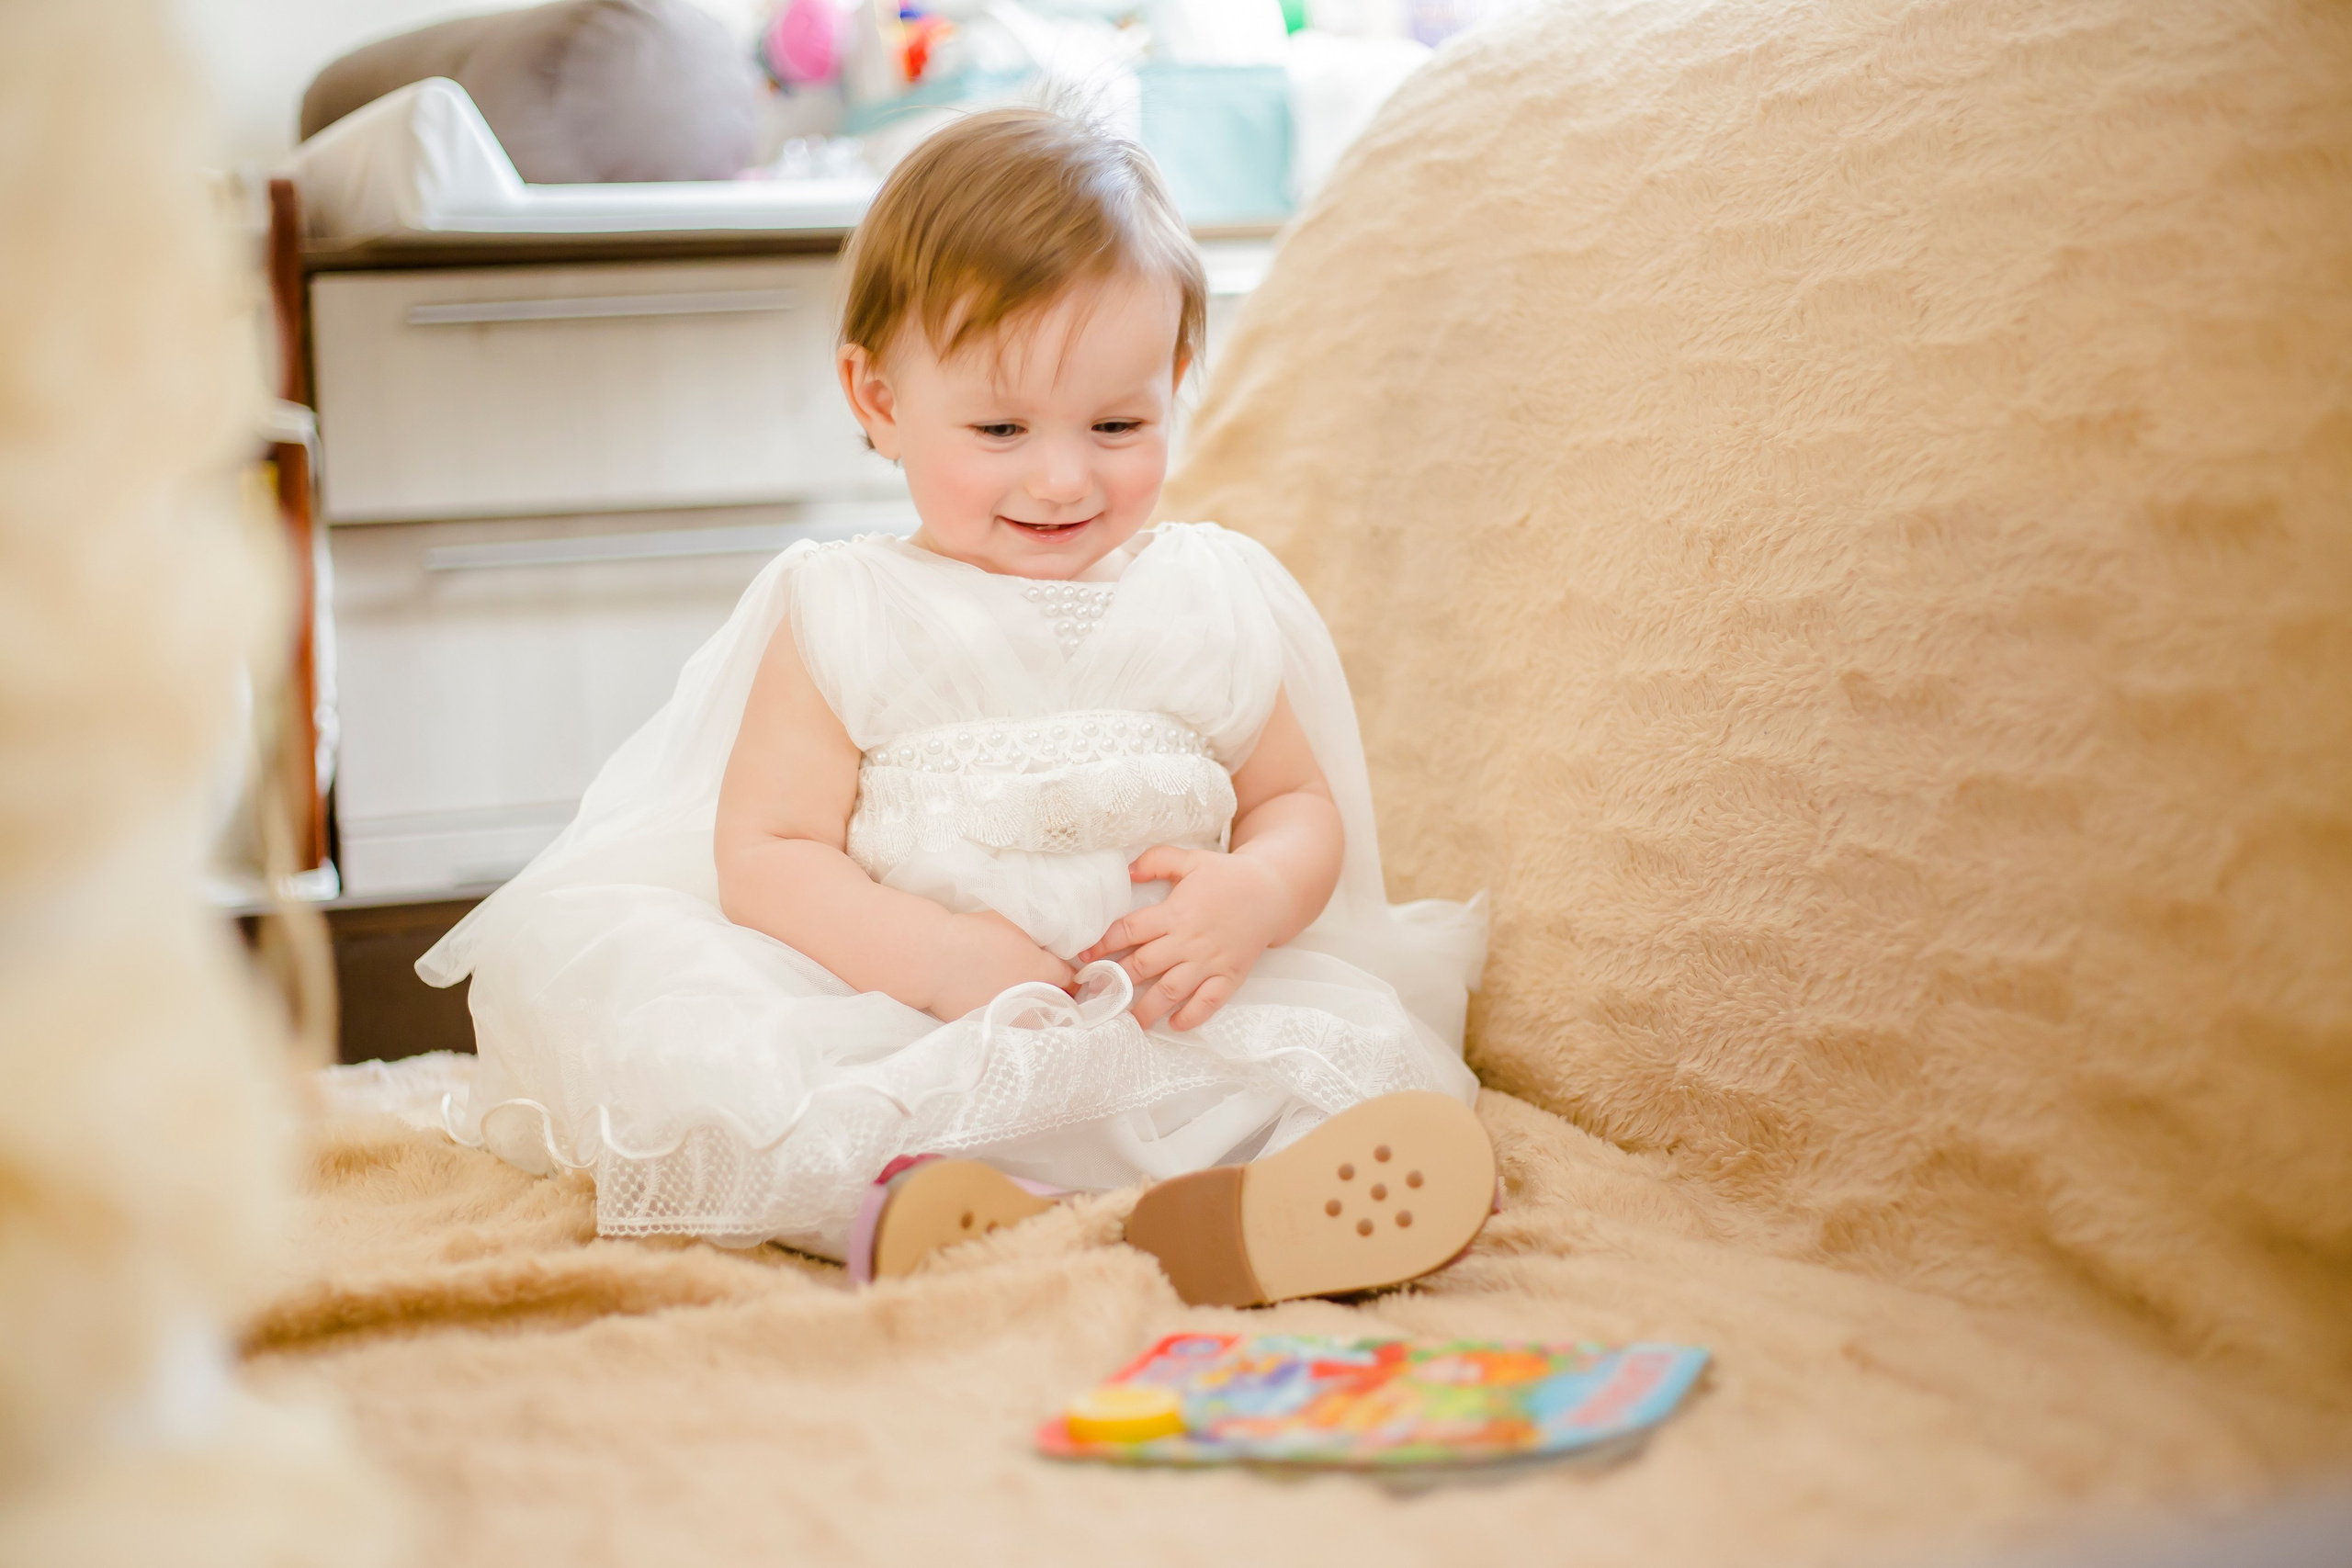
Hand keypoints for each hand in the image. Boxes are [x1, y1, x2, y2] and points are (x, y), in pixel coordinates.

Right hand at [924, 910, 1073, 1021]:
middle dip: (1058, 994)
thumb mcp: (1014, 923)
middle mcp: (1031, 996)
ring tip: (1029, 999)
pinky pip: (1010, 1025)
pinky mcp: (990, 1025)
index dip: (1072, 974)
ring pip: (1036, 1019)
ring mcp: (1011, 1015)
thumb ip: (1039, 935)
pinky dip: (1011, 1017)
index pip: (1070, 978)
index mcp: (1042, 970)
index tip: (1069, 973)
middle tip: (1053, 985)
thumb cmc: (973, 933)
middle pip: (1057, 1002)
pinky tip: (1002, 1005)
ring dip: (1038, 1010)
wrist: (933, 957)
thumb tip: (1051, 943)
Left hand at [1079, 846, 1289, 1030]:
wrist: (1272, 892)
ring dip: (1147, 1008)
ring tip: (1129, 1022)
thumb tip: (1127, 872)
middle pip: (1143, 966)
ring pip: (1171, 990)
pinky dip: (1191, 1017)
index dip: (1103, 945)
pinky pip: (1208, 1002)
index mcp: (1175, 912)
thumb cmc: (1226, 876)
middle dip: (1116, 981)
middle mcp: (1188, 940)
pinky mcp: (1229, 975)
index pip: (1129, 932)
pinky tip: (1175, 1025)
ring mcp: (1209, 961)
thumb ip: (1156, 861)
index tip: (1084, 957)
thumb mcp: (1190, 859)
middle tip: (1096, 995)